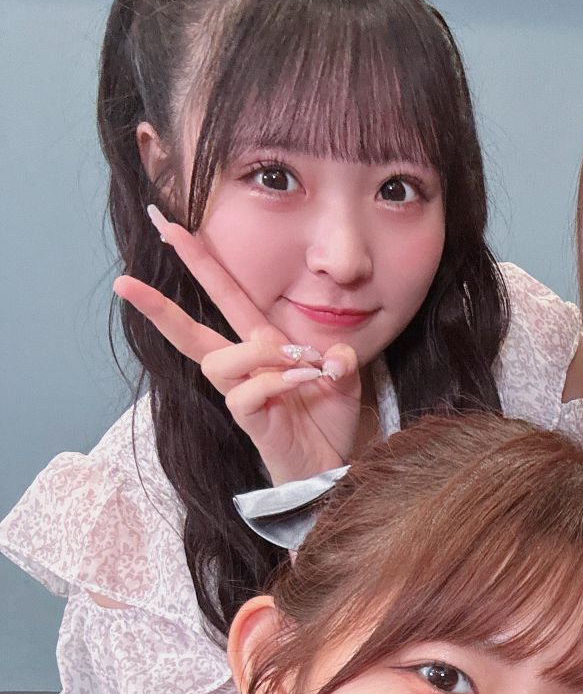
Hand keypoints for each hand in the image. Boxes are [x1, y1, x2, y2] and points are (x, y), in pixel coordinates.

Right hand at [114, 207, 362, 482]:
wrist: (331, 465)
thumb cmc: (327, 418)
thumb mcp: (344, 376)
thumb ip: (339, 356)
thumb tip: (331, 355)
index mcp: (261, 344)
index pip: (224, 296)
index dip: (199, 262)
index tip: (170, 228)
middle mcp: (244, 366)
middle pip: (190, 332)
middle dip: (159, 307)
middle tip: (127, 282)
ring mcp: (242, 394)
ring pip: (219, 361)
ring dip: (257, 352)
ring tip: (297, 362)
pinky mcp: (249, 421)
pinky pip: (244, 393)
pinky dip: (273, 382)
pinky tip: (300, 384)